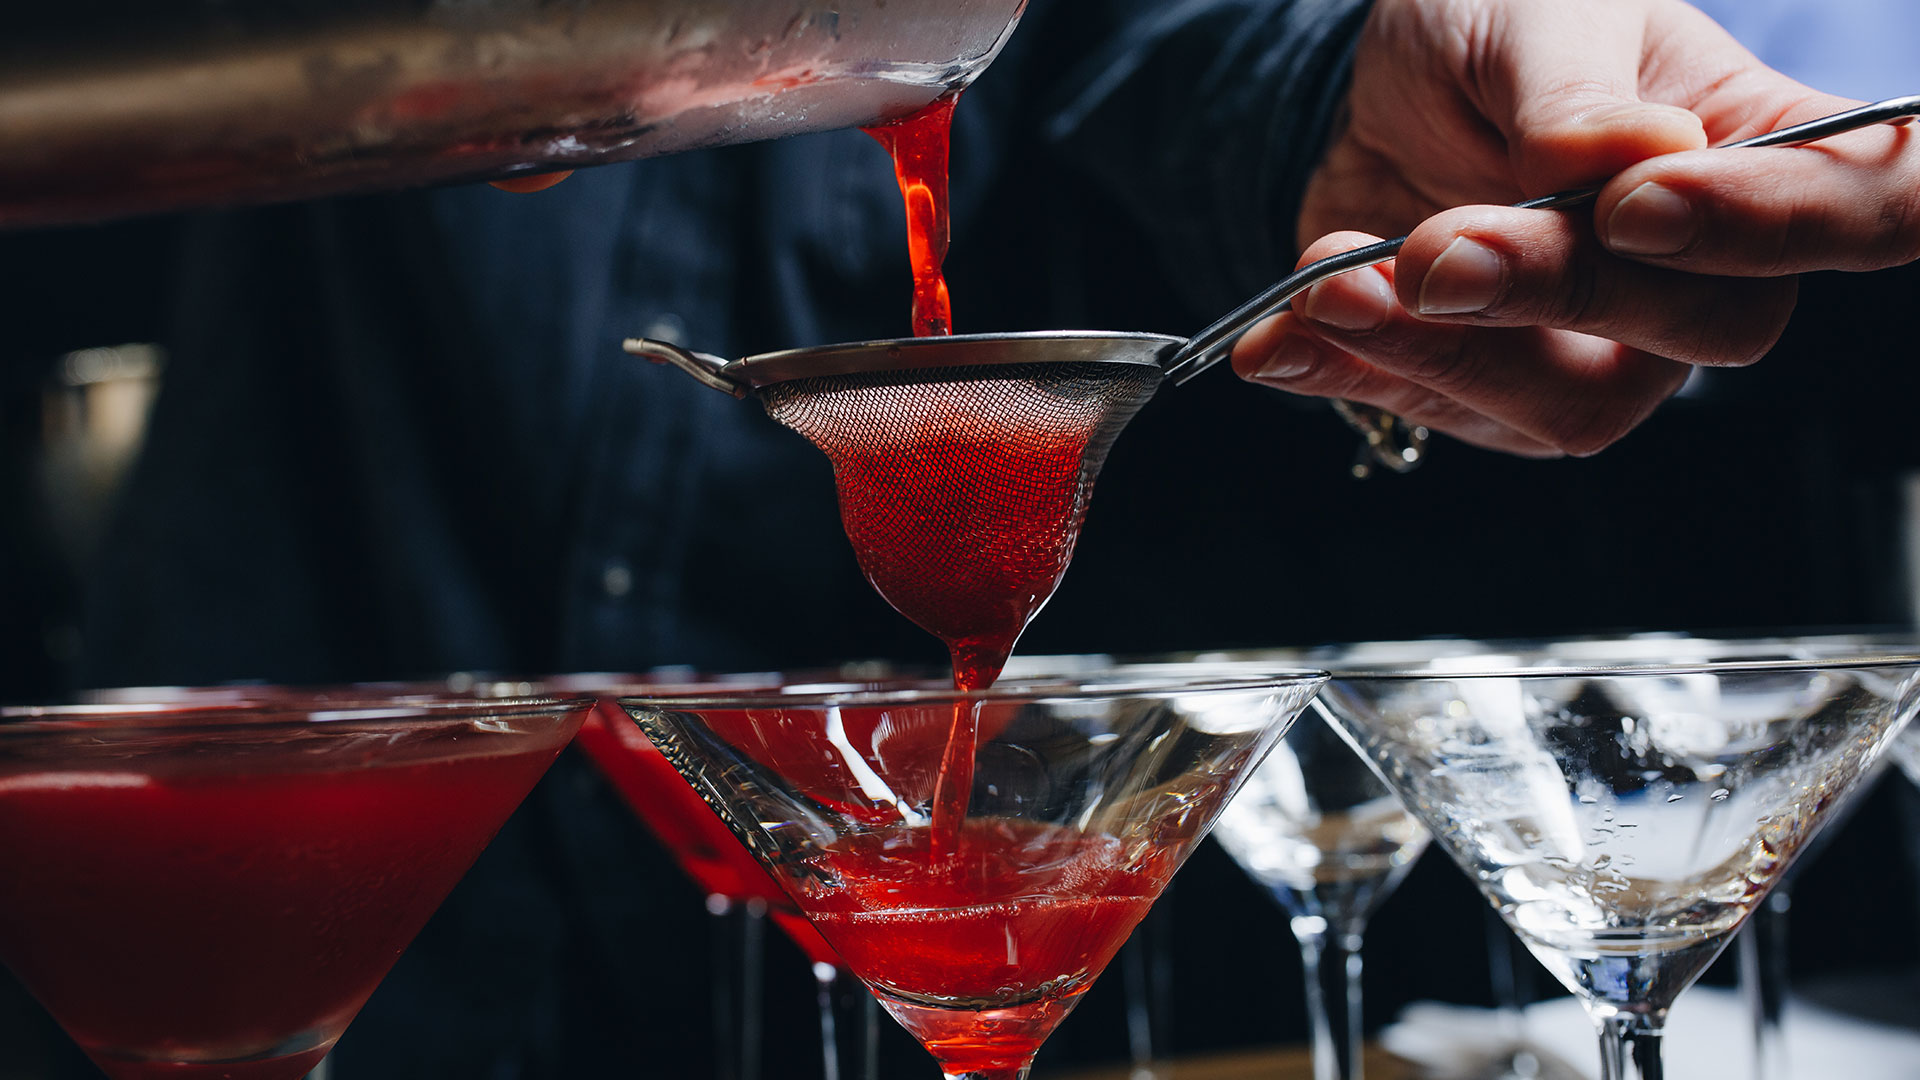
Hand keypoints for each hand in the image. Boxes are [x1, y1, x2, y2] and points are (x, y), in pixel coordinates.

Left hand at [1234, 0, 1919, 456]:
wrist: (1384, 88)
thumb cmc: (1500, 28)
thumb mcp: (1534, 14)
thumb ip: (1575, 95)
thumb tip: (1638, 159)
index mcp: (1766, 148)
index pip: (1874, 208)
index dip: (1778, 227)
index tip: (1639, 201)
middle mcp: (1709, 269)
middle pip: (1707, 331)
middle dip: (1559, 290)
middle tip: (1442, 243)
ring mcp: (1610, 348)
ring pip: (1572, 402)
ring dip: (1438, 351)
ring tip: (1332, 277)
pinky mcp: (1499, 396)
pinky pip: (1442, 416)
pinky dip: (1351, 374)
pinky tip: (1282, 337)